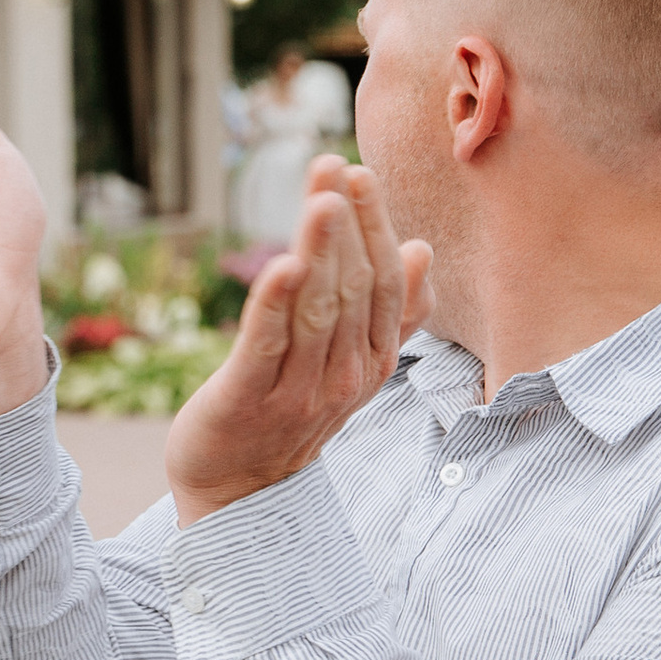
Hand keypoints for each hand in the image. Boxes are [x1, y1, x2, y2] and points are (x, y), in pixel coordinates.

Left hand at [167, 158, 430, 524]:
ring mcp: (299, 389)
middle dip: (346, 224)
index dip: (374, 227)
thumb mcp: (349, 365)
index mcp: (371, 360)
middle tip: (335, 166)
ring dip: (319, 248)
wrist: (239, 493)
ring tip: (320, 194)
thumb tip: (421, 249)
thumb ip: (388, 314)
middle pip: (353, 288)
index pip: (383, 283)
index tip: (359, 173)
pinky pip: (267, 346)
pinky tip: (281, 263)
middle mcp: (344, 374)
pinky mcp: (249, 399)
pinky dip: (274, 303)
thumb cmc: (289, 414)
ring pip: (317, 309)